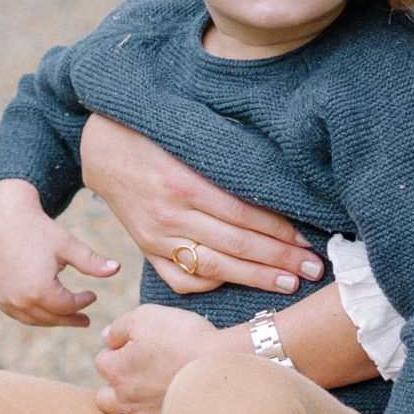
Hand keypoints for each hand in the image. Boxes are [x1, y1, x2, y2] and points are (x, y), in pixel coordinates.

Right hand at [0, 180, 120, 328]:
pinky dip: (34, 315)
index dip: (83, 302)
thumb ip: (91, 262)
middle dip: (70, 319)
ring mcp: (6, 300)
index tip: (93, 295)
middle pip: (52, 318)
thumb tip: (117, 268)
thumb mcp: (67, 245)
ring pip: (34, 320)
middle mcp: (20, 300)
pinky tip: (45, 310)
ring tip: (67, 316)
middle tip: (84, 320)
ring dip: (53, 319)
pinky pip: (18, 314)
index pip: (68, 306)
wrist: (3, 218)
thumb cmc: (39, 229)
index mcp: (40, 289)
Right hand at [81, 113, 321, 296]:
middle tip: (315, 269)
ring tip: (289, 283)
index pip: (243, 215)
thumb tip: (278, 166)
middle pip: (236, 244)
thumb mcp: (188, 129)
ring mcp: (156, 237)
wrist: (99, 148)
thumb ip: (227, 150)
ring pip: (214, 266)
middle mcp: (170, 214)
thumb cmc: (153, 131)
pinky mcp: (146, 249)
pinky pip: (181, 279)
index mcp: (184, 181)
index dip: (279, 230)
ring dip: (256, 278)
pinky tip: (238, 282)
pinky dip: (211, 283)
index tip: (309, 238)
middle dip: (280, 259)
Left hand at [92, 305, 220, 413]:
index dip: (119, 354)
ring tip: (147, 409)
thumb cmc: (186, 340)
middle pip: (104, 399)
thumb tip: (107, 337)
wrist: (222, 371)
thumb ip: (121, 326)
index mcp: (118, 370)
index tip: (138, 350)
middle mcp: (125, 401)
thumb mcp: (148, 317)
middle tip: (141, 381)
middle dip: (116, 390)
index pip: (102, 362)